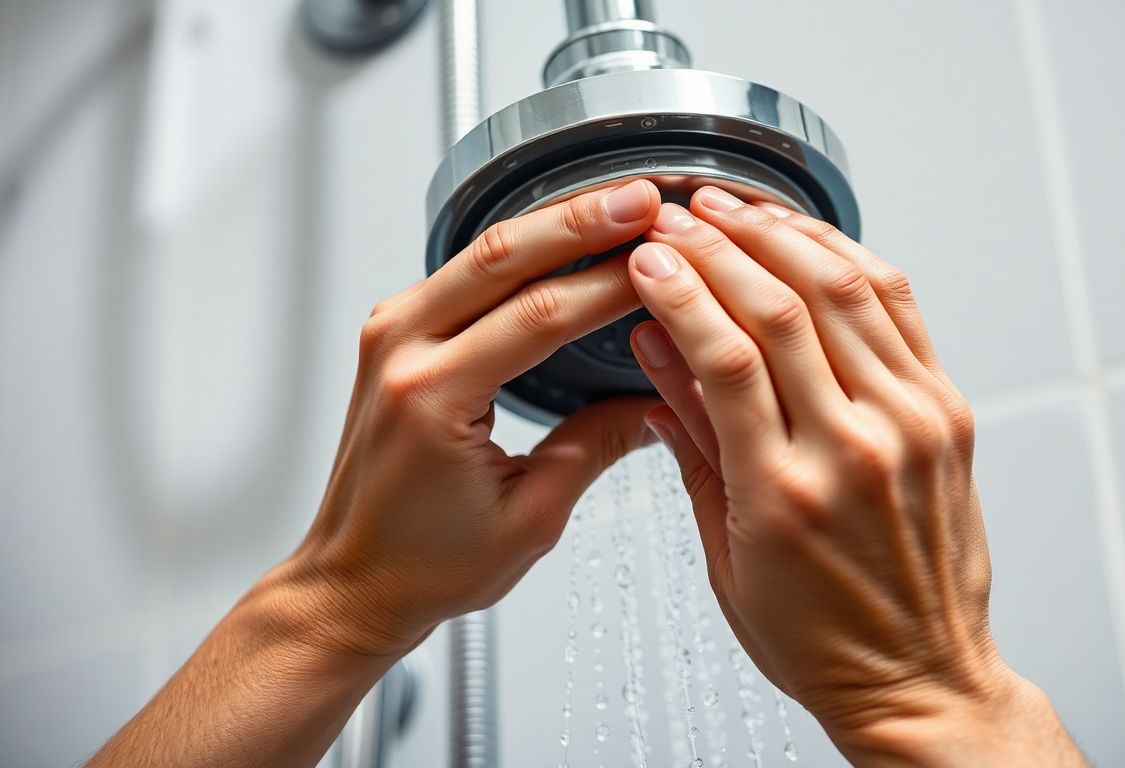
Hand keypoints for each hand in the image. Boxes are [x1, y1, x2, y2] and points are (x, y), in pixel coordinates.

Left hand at [282, 179, 663, 657]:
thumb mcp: (531, 516)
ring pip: (480, 252)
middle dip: (581, 220)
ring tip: (616, 206)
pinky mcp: (396, 334)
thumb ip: (597, 444)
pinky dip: (521, 252)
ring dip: (552, 224)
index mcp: (431, 398)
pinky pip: (463, 272)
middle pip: (502, 257)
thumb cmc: (424, 563)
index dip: (610, 284)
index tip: (665, 262)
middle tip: (644, 197)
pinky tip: (564, 242)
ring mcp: (391, 334)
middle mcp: (400, 352)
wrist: (354, 580)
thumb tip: (660, 396)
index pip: (539, 315)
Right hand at [629, 189, 1083, 764]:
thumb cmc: (819, 636)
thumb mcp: (724, 552)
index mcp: (786, 493)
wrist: (917, 674)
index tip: (646, 256)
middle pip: (782, 304)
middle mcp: (857, 449)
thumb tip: (656, 354)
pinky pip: (900, 308)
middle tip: (679, 216)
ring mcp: (912, 424)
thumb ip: (692, 442)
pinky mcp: (947, 412)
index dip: (679, 288)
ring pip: (845, 289)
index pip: (724, 353)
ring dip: (782, 234)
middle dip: (719, 243)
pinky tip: (810, 239)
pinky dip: (850, 260)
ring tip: (734, 207)